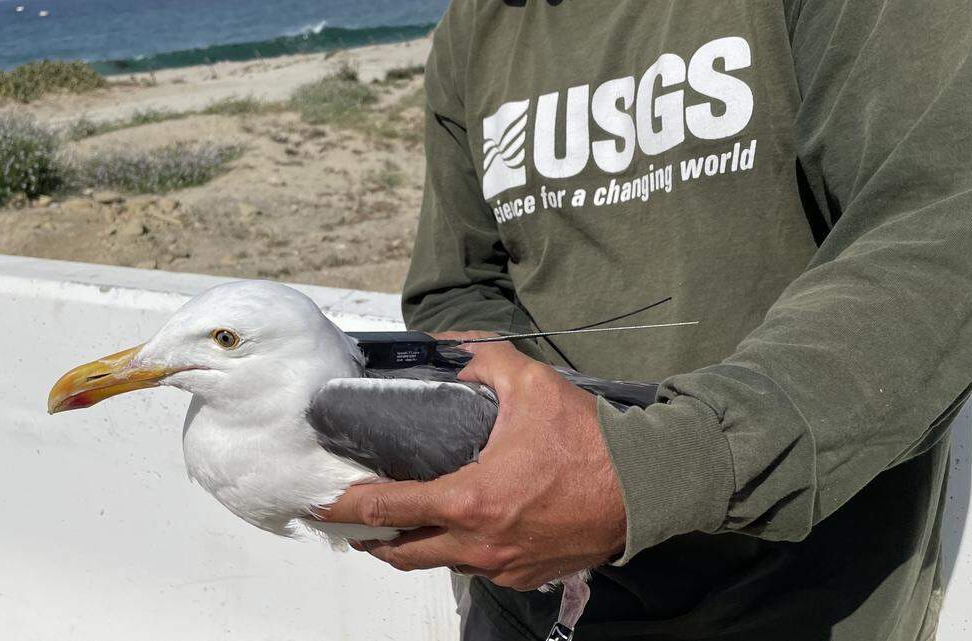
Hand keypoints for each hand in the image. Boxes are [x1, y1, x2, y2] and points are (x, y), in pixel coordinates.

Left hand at [316, 340, 626, 590]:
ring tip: (406, 525)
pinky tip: (466, 530)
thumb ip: (484, 359)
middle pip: (403, 553)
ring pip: (441, 565)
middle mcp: (480, 543)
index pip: (388, 509)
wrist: (646, 486)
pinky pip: (480, 570)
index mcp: (471, 499)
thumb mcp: (531, 385)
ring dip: (417, 547)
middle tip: (357, 520)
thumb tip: (457, 346)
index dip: (348, 506)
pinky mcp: (528, 575)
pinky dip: (462, 552)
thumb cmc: (591, 442)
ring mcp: (504, 566)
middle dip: (372, 539)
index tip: (324, 502)